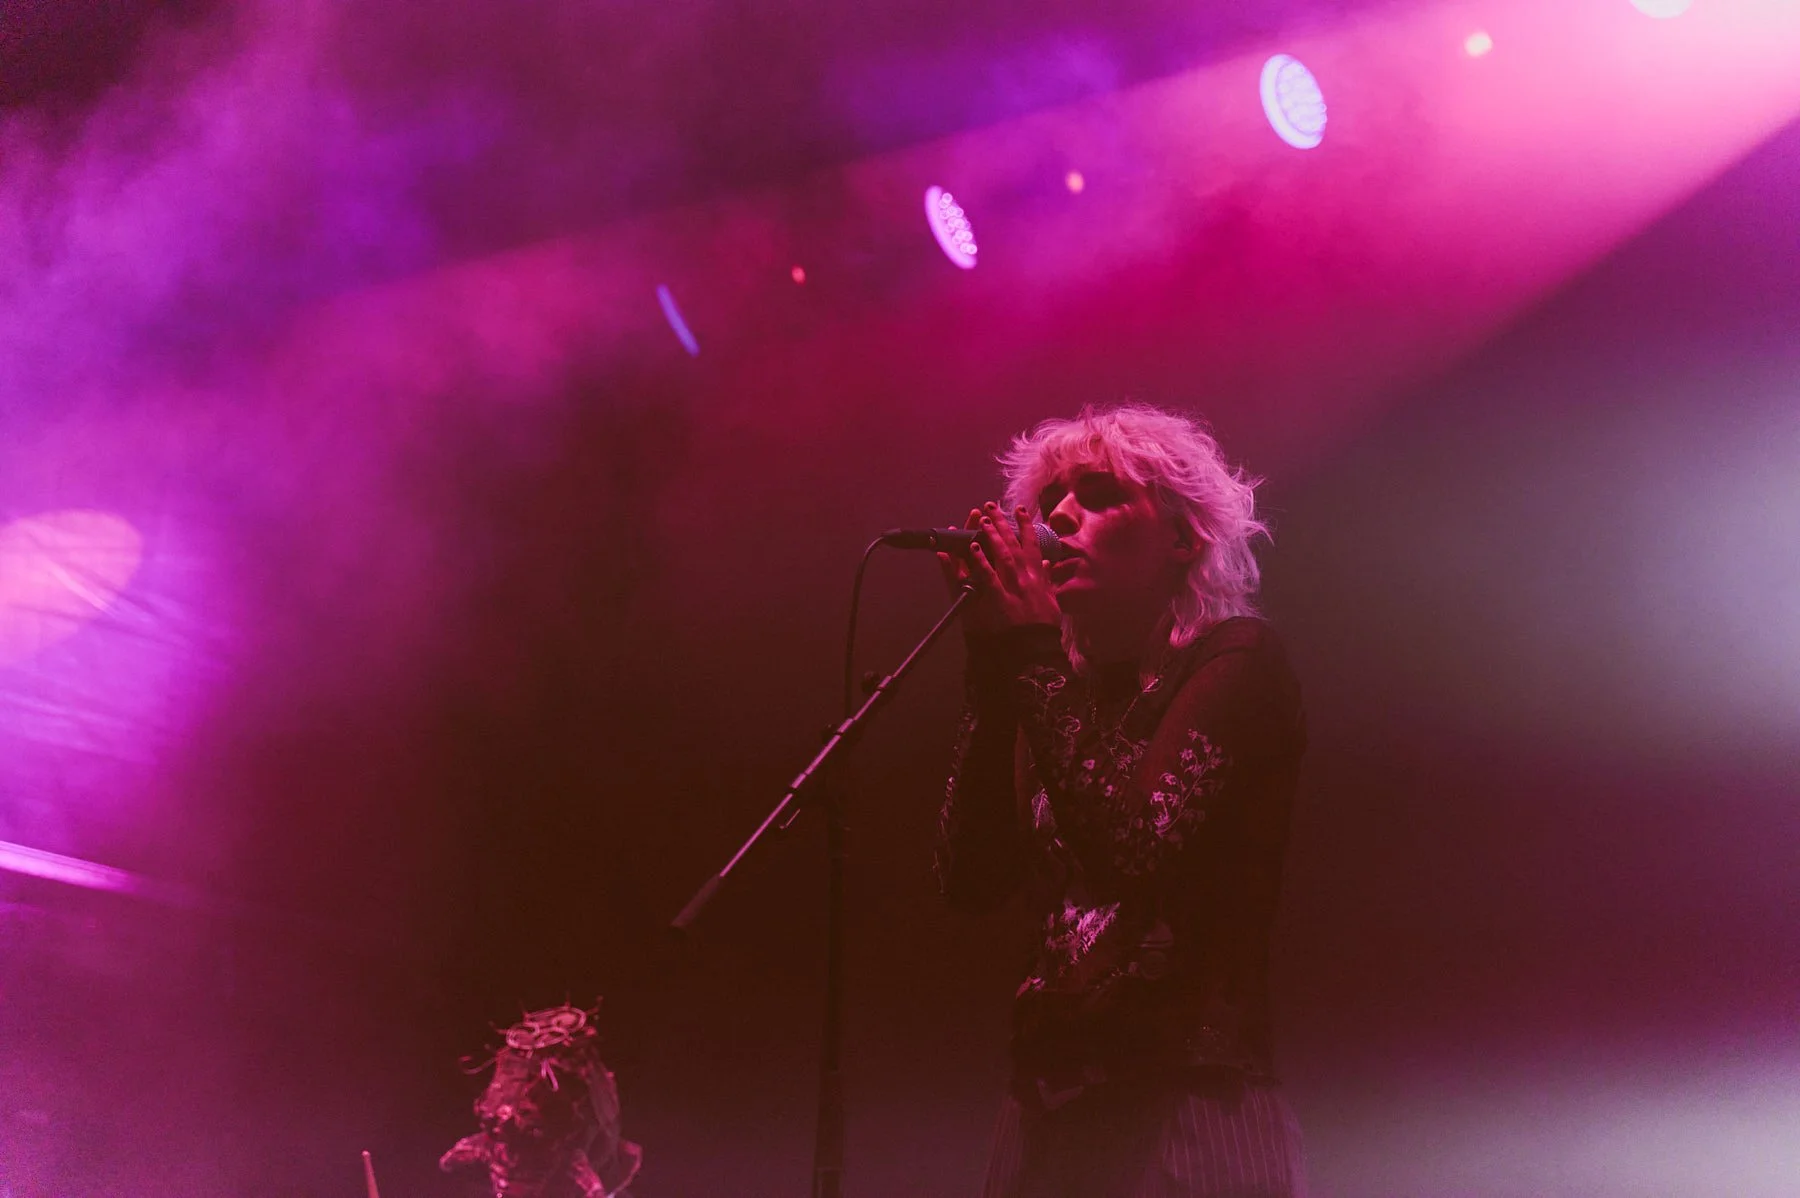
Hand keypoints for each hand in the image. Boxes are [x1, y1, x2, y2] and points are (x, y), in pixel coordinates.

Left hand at [936, 502, 1062, 635]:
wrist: (1033, 653)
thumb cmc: (1041, 630)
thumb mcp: (1051, 604)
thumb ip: (1048, 581)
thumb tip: (1046, 562)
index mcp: (1037, 579)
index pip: (1032, 546)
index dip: (1026, 526)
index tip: (1020, 510)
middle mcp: (1024, 579)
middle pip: (1012, 545)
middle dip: (1002, 523)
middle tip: (992, 506)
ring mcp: (1009, 588)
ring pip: (1000, 555)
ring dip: (991, 536)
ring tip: (982, 519)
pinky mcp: (994, 599)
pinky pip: (984, 576)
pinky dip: (978, 561)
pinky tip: (972, 547)